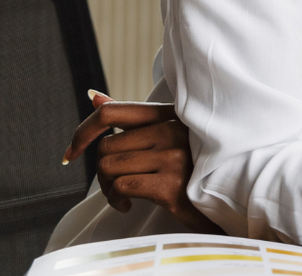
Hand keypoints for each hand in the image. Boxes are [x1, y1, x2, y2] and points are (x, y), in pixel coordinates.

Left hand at [64, 91, 222, 233]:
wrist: (229, 200)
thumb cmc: (194, 169)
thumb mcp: (168, 139)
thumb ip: (132, 119)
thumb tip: (94, 96)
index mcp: (171, 115)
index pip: (113, 112)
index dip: (84, 130)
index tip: (72, 151)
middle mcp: (173, 130)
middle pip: (106, 146)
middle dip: (102, 171)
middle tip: (115, 184)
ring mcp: (174, 155)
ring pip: (109, 166)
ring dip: (108, 188)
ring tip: (123, 195)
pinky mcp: (171, 183)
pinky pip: (121, 186)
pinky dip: (117, 199)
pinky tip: (129, 205)